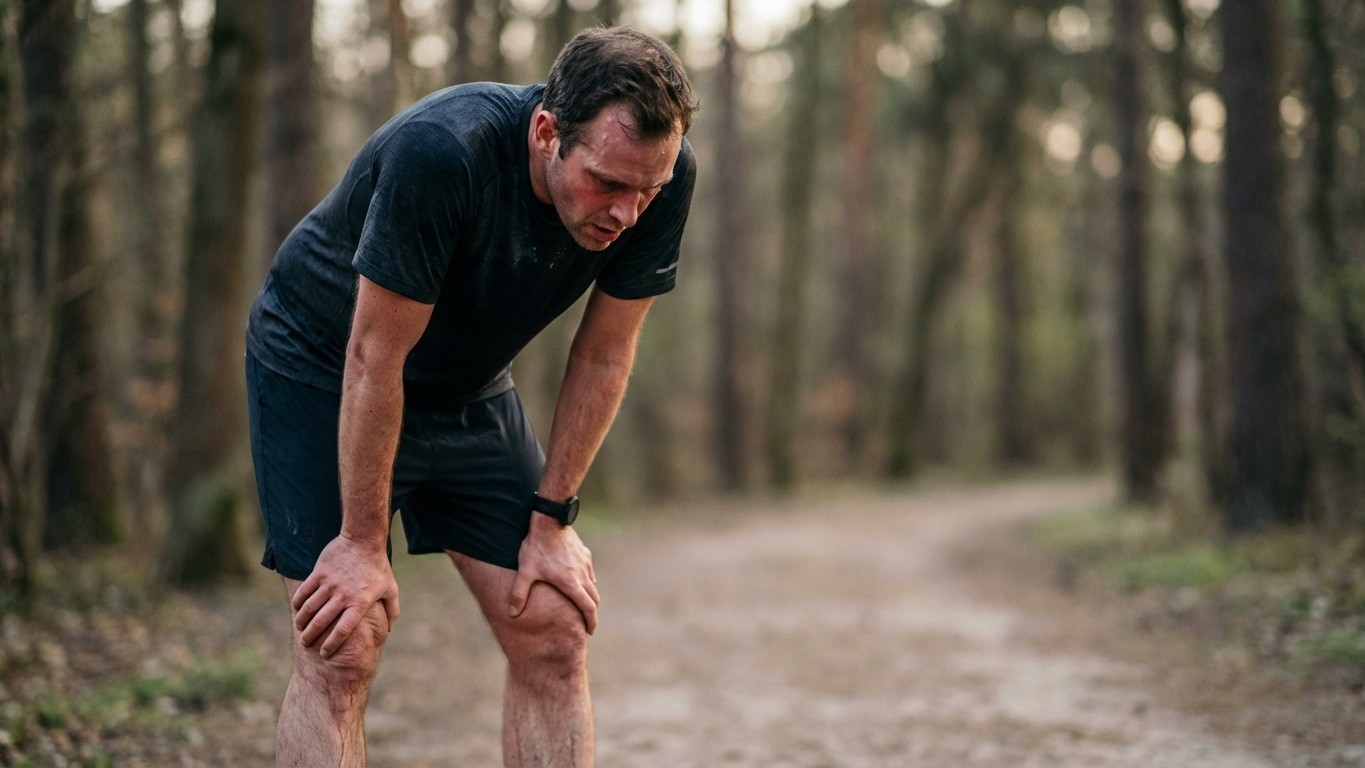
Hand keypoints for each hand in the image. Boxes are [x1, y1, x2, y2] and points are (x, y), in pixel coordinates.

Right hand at [291, 534, 400, 657]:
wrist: (364, 540)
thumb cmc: (378, 566)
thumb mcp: (391, 588)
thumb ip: (392, 610)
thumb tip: (390, 629)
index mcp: (360, 603)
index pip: (342, 631)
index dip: (331, 645)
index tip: (325, 653)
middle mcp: (343, 596)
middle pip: (321, 623)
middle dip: (311, 637)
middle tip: (307, 643)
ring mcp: (330, 584)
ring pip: (309, 609)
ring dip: (302, 622)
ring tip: (301, 628)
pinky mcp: (319, 573)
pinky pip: (304, 592)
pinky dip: (298, 603)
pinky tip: (298, 609)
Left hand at [509, 515, 600, 633]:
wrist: (549, 521)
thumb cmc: (536, 548)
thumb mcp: (525, 572)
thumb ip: (519, 594)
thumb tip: (512, 614)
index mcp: (571, 584)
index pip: (588, 608)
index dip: (591, 622)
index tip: (590, 630)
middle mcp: (582, 575)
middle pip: (594, 598)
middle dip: (591, 612)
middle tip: (586, 621)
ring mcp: (585, 563)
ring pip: (593, 584)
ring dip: (589, 595)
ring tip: (580, 601)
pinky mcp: (585, 553)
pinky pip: (589, 571)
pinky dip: (587, 580)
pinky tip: (577, 578)